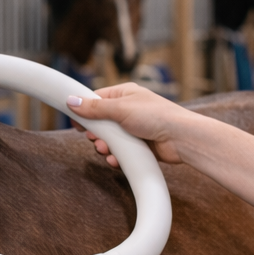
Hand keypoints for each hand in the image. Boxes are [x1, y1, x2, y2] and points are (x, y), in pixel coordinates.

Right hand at [66, 82, 189, 166]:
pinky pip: (120, 152)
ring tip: (107, 150)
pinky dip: (116, 157)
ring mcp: (134, 129)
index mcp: (124, 94)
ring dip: (105, 147)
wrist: (182, 138)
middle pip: (101, 122)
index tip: (76, 122)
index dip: (84, 111)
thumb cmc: (157, 116)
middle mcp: (128, 110)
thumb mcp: (120, 109)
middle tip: (95, 138)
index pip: (96, 99)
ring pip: (109, 139)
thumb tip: (71, 100)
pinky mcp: (139, 146)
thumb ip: (94, 108)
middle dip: (96, 133)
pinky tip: (116, 160)